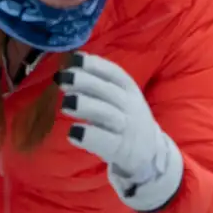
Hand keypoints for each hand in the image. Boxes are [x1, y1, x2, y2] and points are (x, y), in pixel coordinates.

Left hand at [58, 52, 183, 211]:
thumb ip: (98, 85)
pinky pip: (106, 141)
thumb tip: (70, 68)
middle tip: (63, 79)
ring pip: (108, 114)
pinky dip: (89, 136)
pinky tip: (72, 133)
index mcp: (130, 90)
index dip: (96, 66)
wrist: (148, 154)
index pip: (115, 74)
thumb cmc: (124, 120)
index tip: (75, 59)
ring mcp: (127, 129)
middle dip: (85, 82)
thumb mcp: (119, 99)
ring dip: (86, 106)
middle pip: (109, 91)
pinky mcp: (121, 150)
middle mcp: (131, 107)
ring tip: (66, 103)